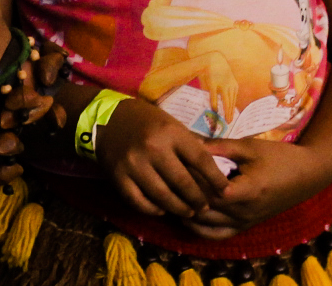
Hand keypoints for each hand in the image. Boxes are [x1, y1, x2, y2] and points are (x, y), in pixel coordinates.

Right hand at [95, 96, 230, 222]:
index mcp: (170, 132)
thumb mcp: (171, 124)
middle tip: (204, 207)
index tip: (225, 191)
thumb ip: (190, 145)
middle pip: (183, 183)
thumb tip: (215, 169)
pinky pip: (140, 203)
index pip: (201, 160)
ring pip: (163, 197)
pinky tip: (161, 209)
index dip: (216, 179)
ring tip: (188, 212)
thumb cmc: (145, 121)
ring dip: (179, 208)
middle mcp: (153, 149)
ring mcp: (134, 165)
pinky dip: (154, 210)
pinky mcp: (119, 177)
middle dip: (198, 199)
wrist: (106, 118)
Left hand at [183, 137, 331, 236]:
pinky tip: (188, 216)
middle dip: (184, 194)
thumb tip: (187, 141)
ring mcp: (245, 223)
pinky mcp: (246, 226)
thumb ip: (217, 147)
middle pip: (203, 208)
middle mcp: (243, 213)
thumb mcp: (248, 147)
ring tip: (171, 195)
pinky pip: (219, 235)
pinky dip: (201, 229)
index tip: (174, 164)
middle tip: (166, 178)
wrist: (307, 175)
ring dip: (188, 212)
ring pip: (207, 225)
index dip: (188, 178)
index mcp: (245, 192)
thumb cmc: (279, 157)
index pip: (207, 190)